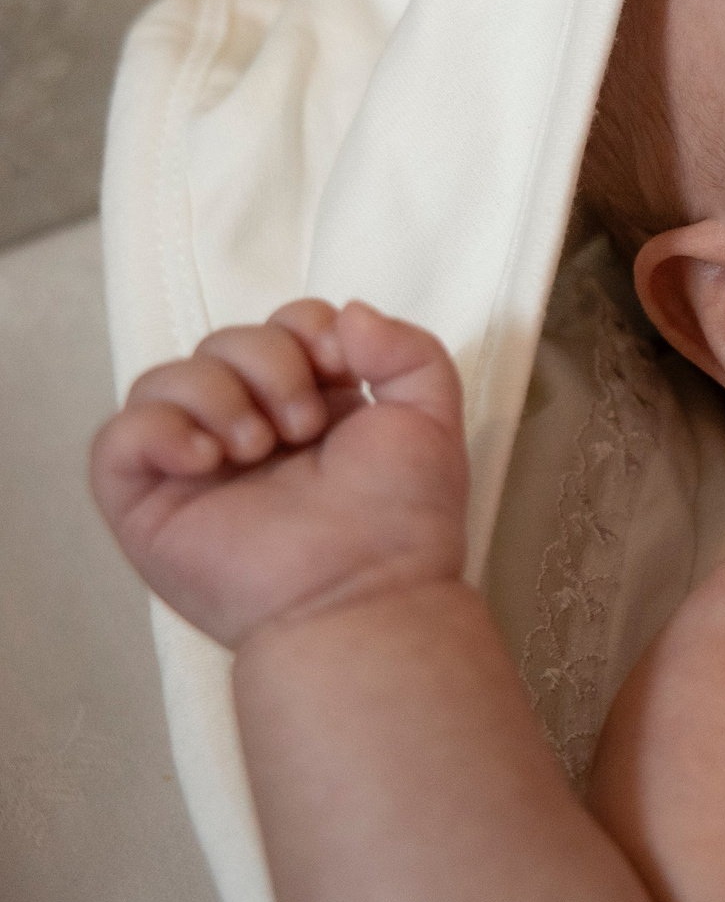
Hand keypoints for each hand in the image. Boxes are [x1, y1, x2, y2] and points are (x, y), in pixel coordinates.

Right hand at [90, 300, 467, 648]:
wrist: (365, 590)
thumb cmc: (402, 519)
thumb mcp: (431, 415)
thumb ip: (406, 348)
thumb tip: (345, 312)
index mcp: (310, 406)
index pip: (282, 325)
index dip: (306, 328)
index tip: (341, 366)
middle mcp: (248, 429)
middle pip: (225, 342)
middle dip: (269, 363)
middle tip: (303, 428)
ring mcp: (194, 465)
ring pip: (164, 377)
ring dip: (217, 394)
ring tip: (257, 448)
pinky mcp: (147, 502)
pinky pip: (116, 437)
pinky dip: (157, 430)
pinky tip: (206, 458)